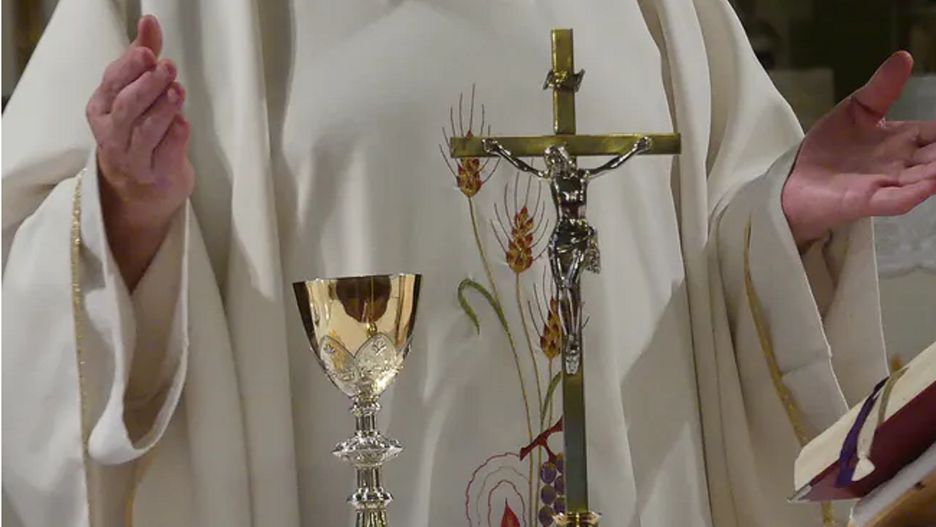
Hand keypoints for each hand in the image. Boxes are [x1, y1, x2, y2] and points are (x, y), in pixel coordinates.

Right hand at [86, 15, 192, 286]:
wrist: (140, 193)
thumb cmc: (138, 134)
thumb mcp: (136, 94)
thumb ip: (144, 58)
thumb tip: (149, 21)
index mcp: (102, 110)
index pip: (112, 84)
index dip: (129, 68)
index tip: (148, 51)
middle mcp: (113, 136)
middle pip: (127, 107)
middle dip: (147, 85)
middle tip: (168, 67)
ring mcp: (134, 160)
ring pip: (145, 132)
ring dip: (162, 110)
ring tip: (178, 91)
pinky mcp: (158, 178)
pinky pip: (166, 156)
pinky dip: (175, 138)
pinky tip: (183, 122)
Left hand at [783, 51, 935, 248]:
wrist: (794, 178)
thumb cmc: (829, 146)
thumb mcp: (856, 109)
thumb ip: (881, 88)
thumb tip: (904, 55)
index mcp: (903, 140)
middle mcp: (901, 164)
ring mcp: (885, 184)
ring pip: (922, 179)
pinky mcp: (865, 201)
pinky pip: (894, 200)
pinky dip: (911, 194)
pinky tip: (929, 186)